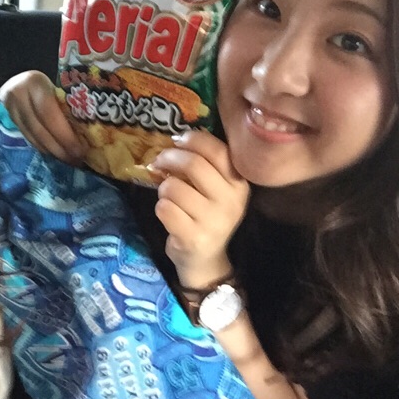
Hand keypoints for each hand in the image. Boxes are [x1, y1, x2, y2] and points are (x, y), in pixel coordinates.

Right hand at [0, 70, 86, 163]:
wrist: (19, 80)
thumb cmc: (47, 84)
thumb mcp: (56, 87)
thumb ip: (67, 104)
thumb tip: (90, 132)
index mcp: (35, 83)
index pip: (49, 114)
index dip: (64, 135)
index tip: (80, 150)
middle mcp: (19, 96)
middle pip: (40, 129)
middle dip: (59, 148)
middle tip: (76, 160)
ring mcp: (11, 109)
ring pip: (33, 137)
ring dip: (52, 152)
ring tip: (68, 160)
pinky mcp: (9, 121)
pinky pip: (28, 138)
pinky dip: (43, 148)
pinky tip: (55, 154)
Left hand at [150, 131, 249, 288]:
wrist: (205, 258)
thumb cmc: (205, 215)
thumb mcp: (215, 189)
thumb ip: (203, 164)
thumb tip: (175, 141)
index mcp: (239, 183)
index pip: (218, 150)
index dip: (192, 139)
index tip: (177, 141)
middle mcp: (231, 201)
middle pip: (194, 165)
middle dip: (169, 158)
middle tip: (159, 162)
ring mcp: (213, 221)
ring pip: (174, 187)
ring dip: (163, 188)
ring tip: (168, 195)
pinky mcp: (193, 237)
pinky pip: (164, 209)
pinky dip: (160, 207)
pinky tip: (168, 213)